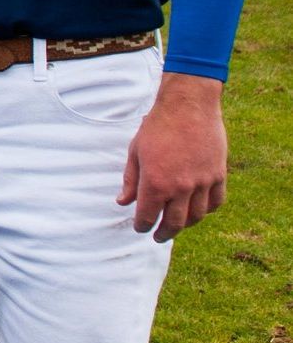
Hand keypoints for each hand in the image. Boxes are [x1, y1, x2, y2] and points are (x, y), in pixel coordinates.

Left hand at [117, 72, 226, 241]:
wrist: (188, 106)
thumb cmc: (157, 127)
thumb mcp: (135, 152)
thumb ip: (130, 181)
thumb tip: (122, 202)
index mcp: (155, 183)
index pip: (147, 217)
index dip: (142, 226)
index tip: (140, 228)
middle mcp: (180, 187)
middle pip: (174, 223)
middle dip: (164, 233)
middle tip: (158, 236)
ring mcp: (202, 182)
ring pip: (196, 216)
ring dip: (185, 225)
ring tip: (177, 225)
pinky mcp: (218, 174)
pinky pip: (215, 202)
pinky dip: (207, 210)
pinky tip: (198, 210)